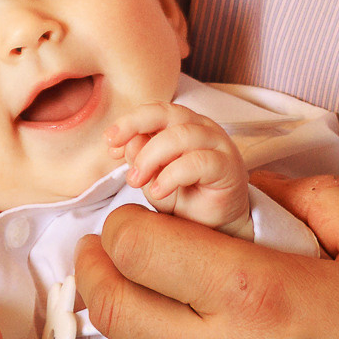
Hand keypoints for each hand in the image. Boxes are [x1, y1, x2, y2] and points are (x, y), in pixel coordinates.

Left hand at [109, 102, 250, 234]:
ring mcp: (218, 144)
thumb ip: (141, 159)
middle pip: (167, 112)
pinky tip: (158, 191)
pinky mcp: (228, 166)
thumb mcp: (153, 179)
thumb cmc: (186, 199)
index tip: (110, 143)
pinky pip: (197, 162)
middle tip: (116, 151)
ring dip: (150, 157)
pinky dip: (171, 175)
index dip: (129, 123)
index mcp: (183, 124)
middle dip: (135, 127)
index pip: (154, 111)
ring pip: (180, 136)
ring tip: (135, 180)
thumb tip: (126, 142)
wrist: (217, 228)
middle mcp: (202, 128)